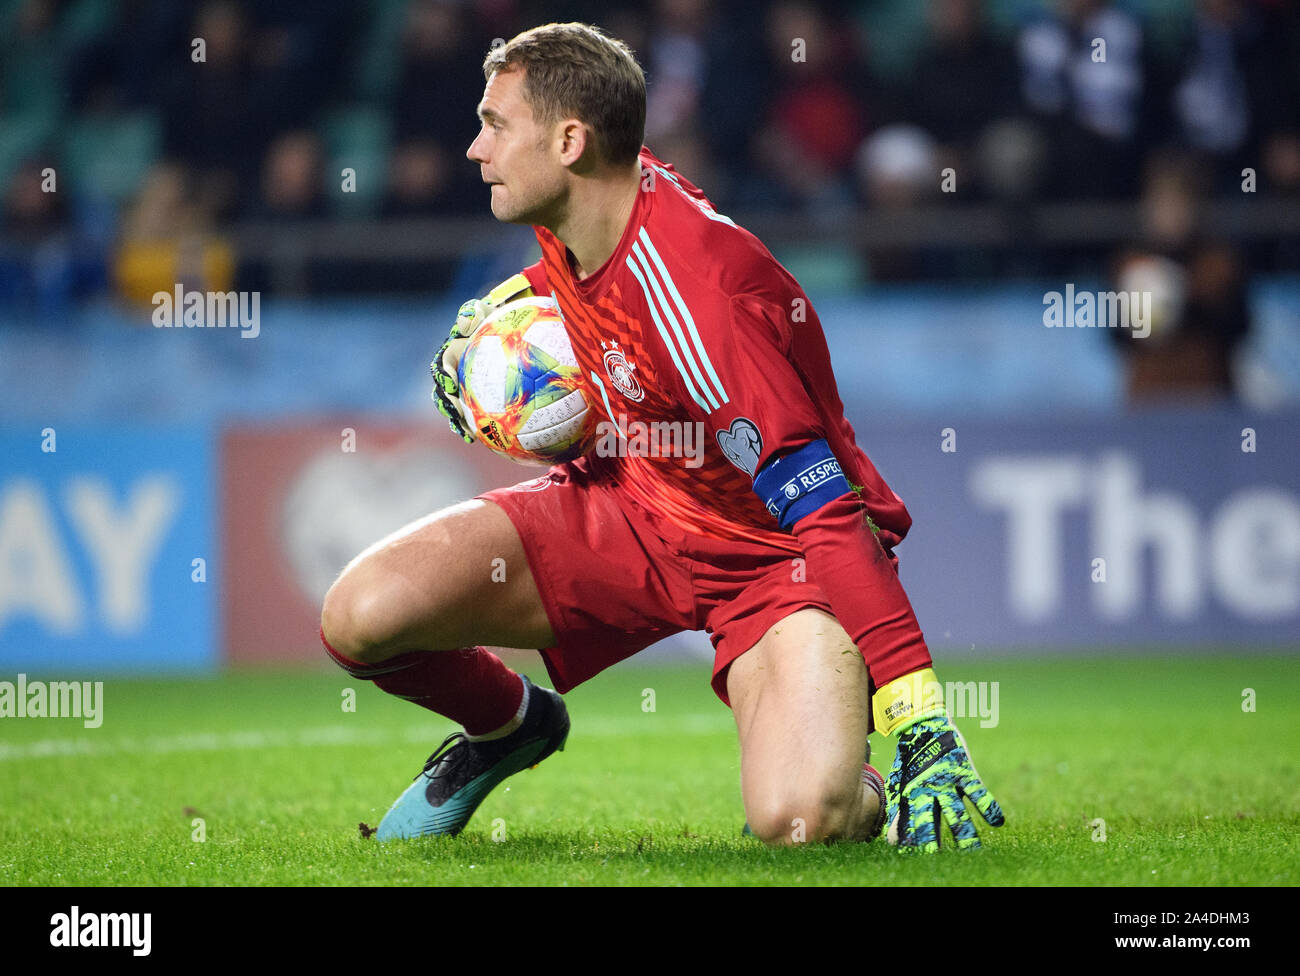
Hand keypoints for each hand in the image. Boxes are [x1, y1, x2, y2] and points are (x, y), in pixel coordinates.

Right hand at [430, 273, 532, 442]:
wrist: (512, 331)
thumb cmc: (499, 320)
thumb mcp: (488, 313)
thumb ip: (475, 313)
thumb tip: (463, 322)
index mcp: (455, 352)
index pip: (444, 364)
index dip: (444, 375)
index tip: (452, 385)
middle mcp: (455, 372)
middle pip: (444, 391)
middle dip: (447, 404)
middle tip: (457, 413)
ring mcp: (465, 387)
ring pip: (456, 406)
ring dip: (459, 421)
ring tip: (468, 433)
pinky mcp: (477, 399)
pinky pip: (476, 415)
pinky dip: (479, 426)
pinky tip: (488, 437)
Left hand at [886, 713, 1003, 851]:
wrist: (922, 722)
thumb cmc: (911, 758)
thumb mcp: (901, 784)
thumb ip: (899, 812)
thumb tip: (892, 842)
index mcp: (911, 794)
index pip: (910, 823)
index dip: (911, 841)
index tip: (910, 856)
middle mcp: (928, 790)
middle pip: (931, 821)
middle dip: (932, 840)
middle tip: (934, 857)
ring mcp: (947, 781)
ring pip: (958, 812)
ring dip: (965, 833)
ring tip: (972, 851)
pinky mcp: (963, 771)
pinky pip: (979, 792)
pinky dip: (989, 807)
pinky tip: (998, 822)